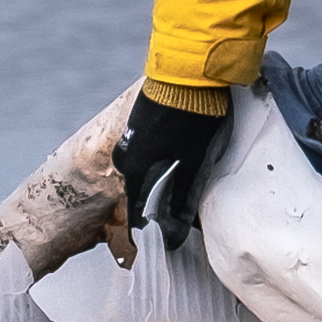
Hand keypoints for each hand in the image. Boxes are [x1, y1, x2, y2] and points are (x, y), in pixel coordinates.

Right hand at [111, 90, 229, 231]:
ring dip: (158, 184)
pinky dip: (159, 164)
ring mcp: (130, 138)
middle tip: (176, 221)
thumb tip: (176, 234)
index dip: (148, 233)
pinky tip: (176, 164)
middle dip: (155, 209)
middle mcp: (126, 157)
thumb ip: (184, 199)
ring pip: (144, 172)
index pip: (136, 215)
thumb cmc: (194, 121)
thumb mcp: (194, 164)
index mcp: (136, 171)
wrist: (189, 75)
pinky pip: (146, 154)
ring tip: (179, 193)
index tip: (159, 245)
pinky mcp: (139, 124)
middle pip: (140, 193)